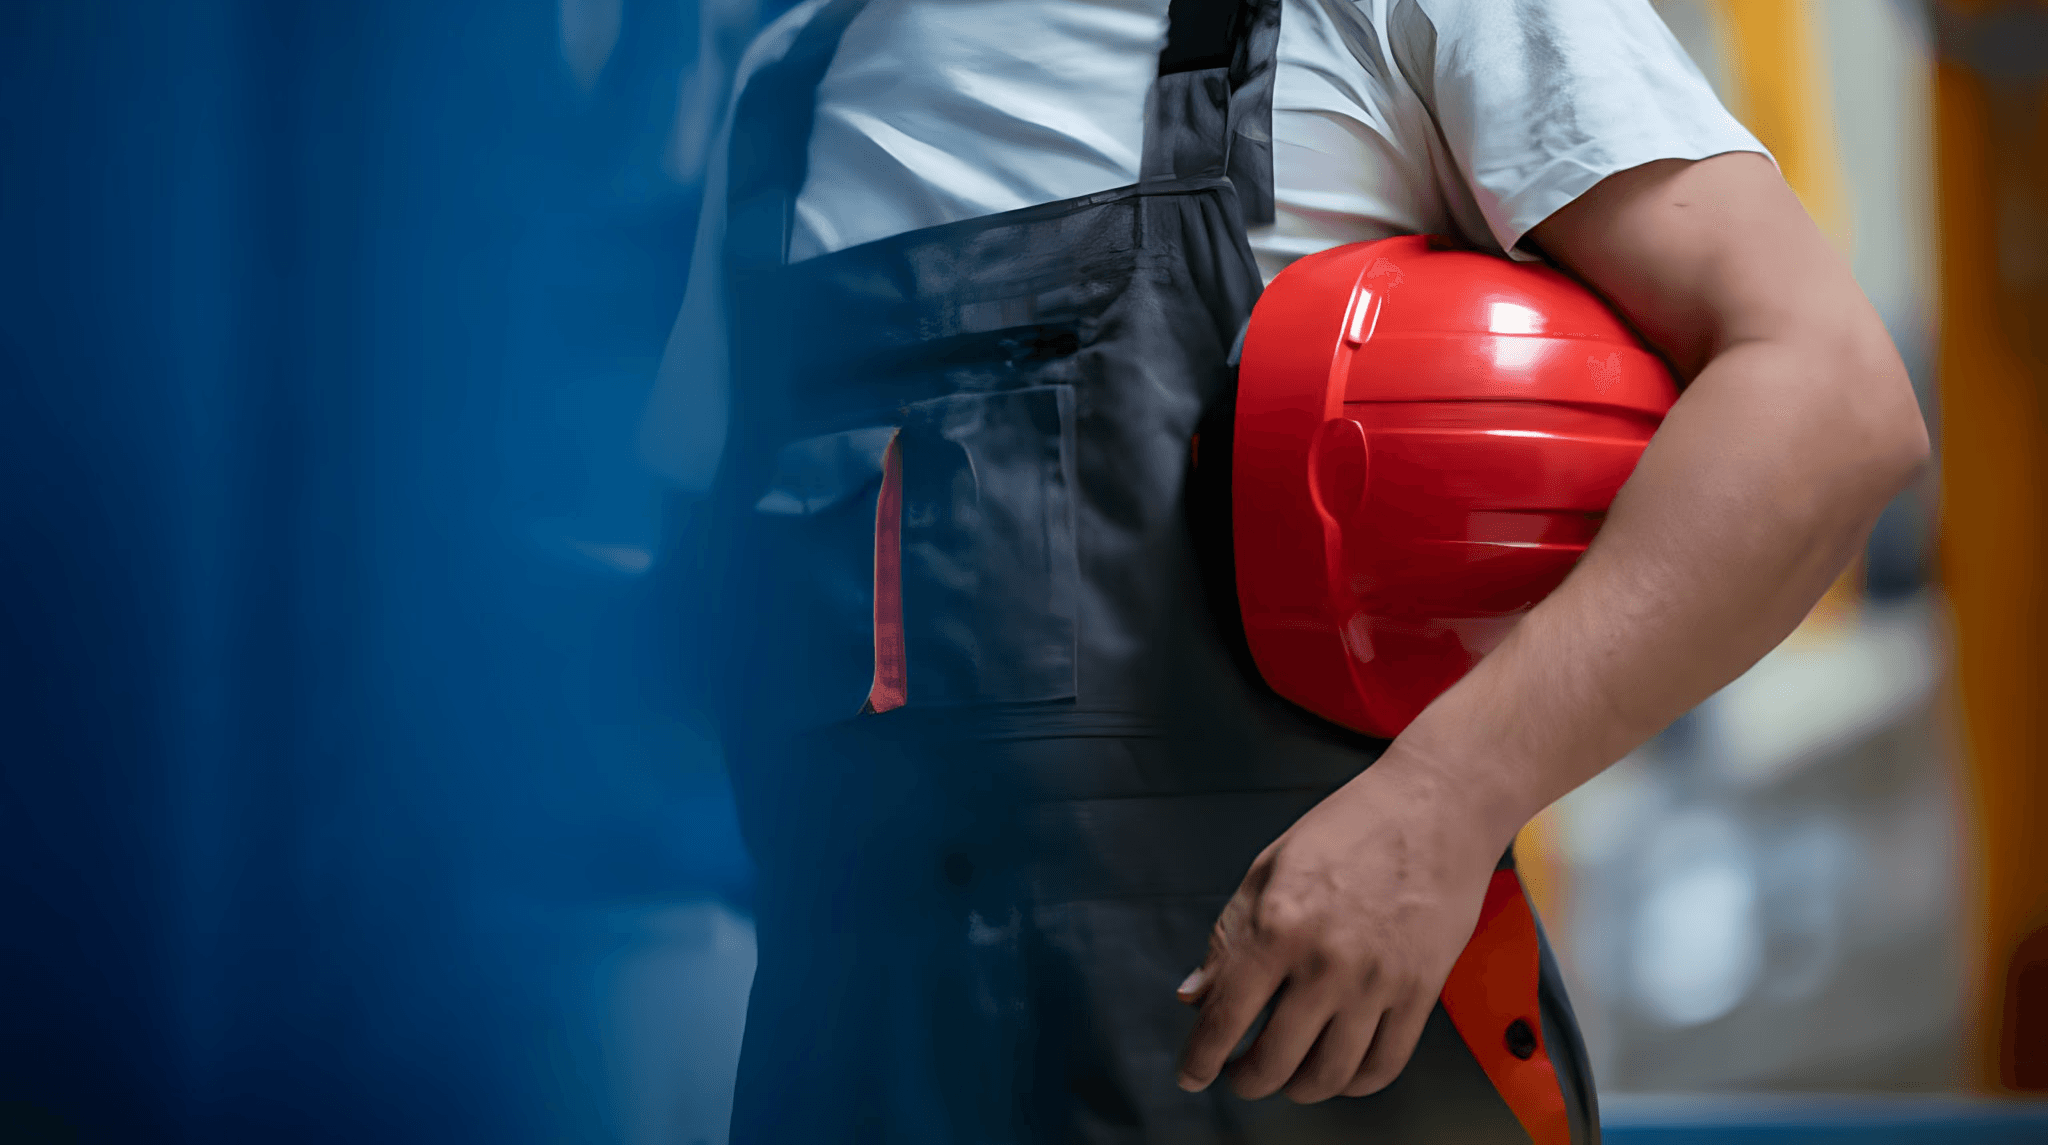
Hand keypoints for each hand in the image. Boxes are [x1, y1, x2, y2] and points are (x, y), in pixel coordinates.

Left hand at [1173, 753, 1508, 1102]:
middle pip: (1275, 1060)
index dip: (1201, 1058)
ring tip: (1285, 1077)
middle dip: (1247, 1081)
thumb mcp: (1268, 868)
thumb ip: (1229, 938)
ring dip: (1297, 1089)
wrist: (1436, 807)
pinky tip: (1337, 1071)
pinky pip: (1383, 1065)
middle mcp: (1326, 962)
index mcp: (1278, 925)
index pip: (1226, 1016)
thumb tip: (1194, 997)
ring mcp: (1378, 982)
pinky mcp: (1421, 993)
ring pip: (1329, 1075)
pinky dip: (1353, 1084)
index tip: (1192, 1075)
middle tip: (1239, 1075)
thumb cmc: (1350, 827)